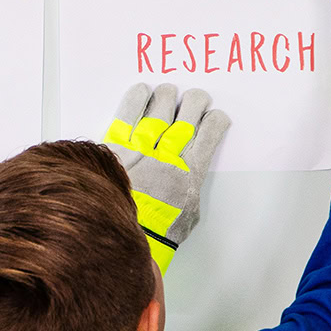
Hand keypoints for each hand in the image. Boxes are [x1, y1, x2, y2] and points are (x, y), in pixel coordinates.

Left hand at [103, 84, 229, 273]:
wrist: (120, 239)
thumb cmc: (155, 235)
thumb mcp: (188, 217)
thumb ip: (189, 193)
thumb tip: (188, 183)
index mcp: (189, 173)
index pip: (209, 135)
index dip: (214, 121)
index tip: (215, 117)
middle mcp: (167, 157)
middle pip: (186, 117)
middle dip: (195, 102)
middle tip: (195, 98)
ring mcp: (141, 150)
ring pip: (159, 111)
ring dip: (166, 97)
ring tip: (168, 92)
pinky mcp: (115, 149)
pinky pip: (127, 116)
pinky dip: (135, 100)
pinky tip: (141, 91)